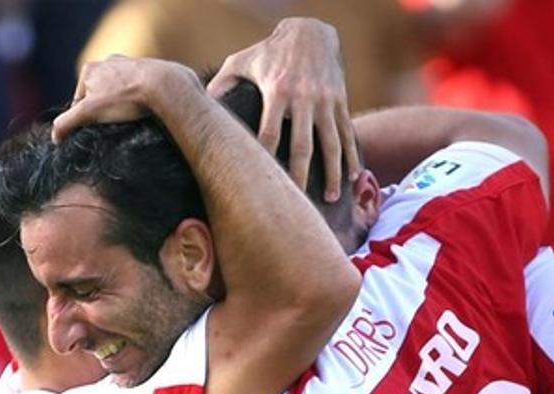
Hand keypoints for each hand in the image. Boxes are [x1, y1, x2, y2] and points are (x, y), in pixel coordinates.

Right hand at [52, 56, 200, 142]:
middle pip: (98, 96)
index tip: (100, 126)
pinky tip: (142, 109)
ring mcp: (128, 65)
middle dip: (105, 111)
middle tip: (116, 122)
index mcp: (90, 69)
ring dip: (121, 106)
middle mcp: (108, 62)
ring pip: (117, 93)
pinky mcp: (147, 71)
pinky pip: (135, 90)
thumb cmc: (125, 98)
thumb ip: (67, 123)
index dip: (87, 118)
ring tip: (130, 116)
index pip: (79, 101)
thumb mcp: (90, 112)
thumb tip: (54, 136)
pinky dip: (136, 101)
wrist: (164, 86)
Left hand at [206, 17, 358, 200]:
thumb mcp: (242, 61)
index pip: (269, 134)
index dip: (266, 160)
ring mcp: (325, 101)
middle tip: (298, 203)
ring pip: (331, 143)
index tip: (263, 184)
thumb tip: (200, 109)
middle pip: (302, 145)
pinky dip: (352, 154)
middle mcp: (304, 98)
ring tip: (331, 198)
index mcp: (277, 92)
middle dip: (301, 176)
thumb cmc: (270, 50)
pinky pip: (348, 131)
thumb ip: (220, 84)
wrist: (311, 30)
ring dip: (332, 172)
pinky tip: (353, 176)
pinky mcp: (341, 100)